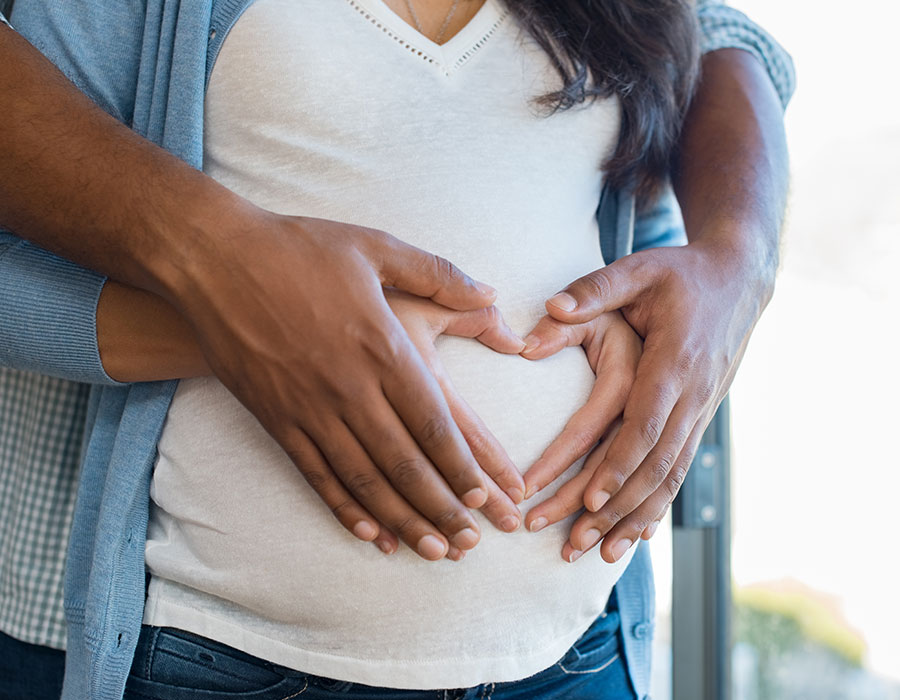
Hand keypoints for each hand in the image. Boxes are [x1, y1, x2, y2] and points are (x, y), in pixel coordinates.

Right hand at [169, 208, 518, 561]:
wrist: (213, 259)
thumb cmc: (298, 249)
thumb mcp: (376, 246)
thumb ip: (440, 274)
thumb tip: (492, 295)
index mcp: (382, 346)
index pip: (433, 421)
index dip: (462, 465)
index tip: (485, 496)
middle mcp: (349, 386)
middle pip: (404, 462)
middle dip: (442, 507)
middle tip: (469, 542)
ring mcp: (309, 407)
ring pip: (364, 478)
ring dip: (401, 519)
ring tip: (432, 550)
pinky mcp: (275, 418)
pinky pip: (315, 475)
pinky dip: (344, 508)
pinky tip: (368, 533)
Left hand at [533, 241, 767, 561]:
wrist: (739, 280)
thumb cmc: (680, 273)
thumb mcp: (638, 269)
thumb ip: (594, 289)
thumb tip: (549, 309)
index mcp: (674, 360)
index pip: (645, 423)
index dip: (619, 464)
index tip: (589, 498)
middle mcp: (692, 394)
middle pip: (654, 464)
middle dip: (616, 508)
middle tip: (575, 541)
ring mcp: (700, 410)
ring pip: (669, 477)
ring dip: (635, 519)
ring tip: (598, 554)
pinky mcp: (699, 418)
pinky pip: (679, 471)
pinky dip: (657, 506)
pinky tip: (635, 536)